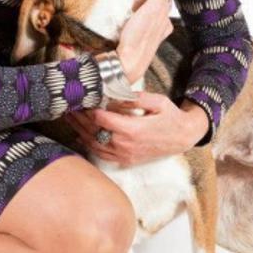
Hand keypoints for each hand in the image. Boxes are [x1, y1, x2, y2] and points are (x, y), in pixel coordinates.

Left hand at [62, 92, 210, 166]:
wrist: (183, 138)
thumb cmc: (171, 117)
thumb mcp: (158, 101)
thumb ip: (135, 98)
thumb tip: (115, 93)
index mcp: (133, 129)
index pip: (101, 119)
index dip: (88, 109)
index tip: (81, 98)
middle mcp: (126, 145)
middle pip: (94, 132)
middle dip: (79, 119)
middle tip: (68, 107)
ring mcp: (125, 155)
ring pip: (94, 144)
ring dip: (80, 131)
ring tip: (70, 119)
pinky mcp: (126, 160)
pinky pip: (102, 154)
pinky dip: (89, 145)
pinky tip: (80, 136)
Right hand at [114, 0, 184, 83]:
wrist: (127, 64)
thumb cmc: (137, 39)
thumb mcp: (150, 13)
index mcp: (162, 11)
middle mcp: (161, 19)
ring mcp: (155, 28)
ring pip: (156, 4)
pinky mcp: (146, 34)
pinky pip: (149, 14)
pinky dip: (148, 5)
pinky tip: (142, 7)